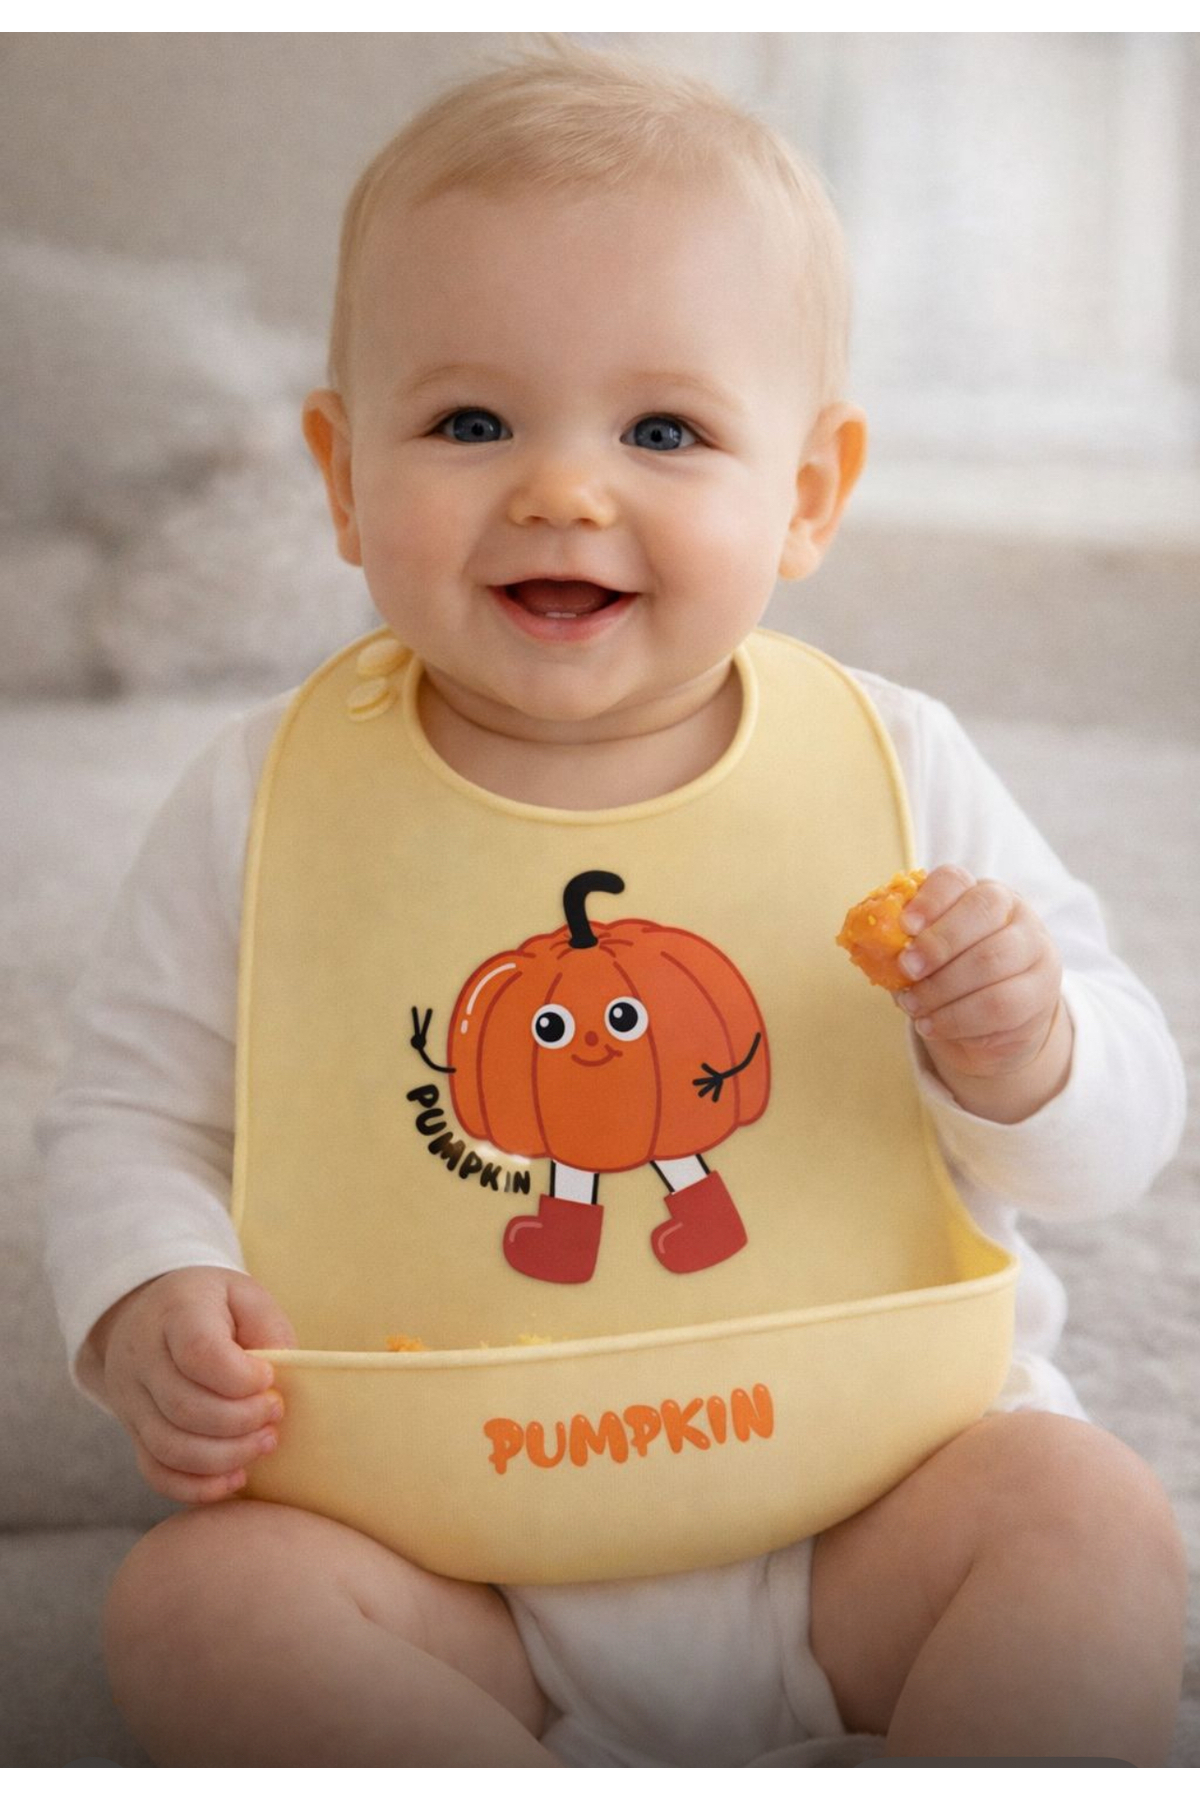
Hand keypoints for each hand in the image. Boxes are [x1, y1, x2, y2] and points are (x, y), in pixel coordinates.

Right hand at [90, 1267, 297, 1504]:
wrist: (150, 1315)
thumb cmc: (213, 1306)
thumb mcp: (245, 1296)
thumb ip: (268, 1329)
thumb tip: (282, 1378)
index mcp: (175, 1312)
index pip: (198, 1353)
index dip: (240, 1377)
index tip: (268, 1378)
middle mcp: (142, 1357)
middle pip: (184, 1407)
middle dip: (241, 1422)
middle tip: (275, 1416)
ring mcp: (130, 1399)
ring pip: (169, 1447)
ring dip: (226, 1457)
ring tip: (264, 1443)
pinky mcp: (133, 1431)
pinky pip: (156, 1472)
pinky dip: (197, 1486)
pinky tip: (235, 1477)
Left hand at [894, 865, 1071, 1119]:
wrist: (996, 1022)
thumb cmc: (951, 976)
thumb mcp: (927, 956)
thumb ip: (905, 946)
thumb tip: (872, 944)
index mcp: (979, 893)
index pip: (957, 880)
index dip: (930, 899)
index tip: (904, 925)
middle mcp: (1015, 913)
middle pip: (982, 912)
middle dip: (937, 943)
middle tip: (906, 969)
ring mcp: (1035, 950)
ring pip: (991, 961)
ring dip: (941, 988)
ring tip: (912, 1005)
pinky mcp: (1041, 992)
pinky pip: (1000, 1005)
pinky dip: (957, 1018)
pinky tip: (930, 1024)